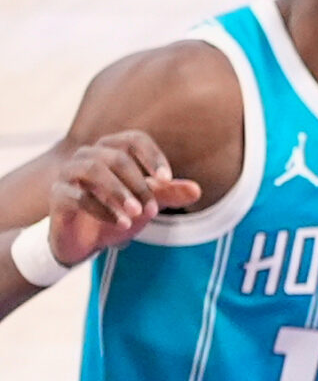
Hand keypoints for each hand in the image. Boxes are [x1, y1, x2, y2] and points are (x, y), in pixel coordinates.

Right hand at [48, 131, 200, 267]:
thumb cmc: (118, 212)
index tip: (167, 180)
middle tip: (153, 209)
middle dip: (139, 184)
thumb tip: (197, 190)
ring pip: (94, 169)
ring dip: (119, 192)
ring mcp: (69, 173)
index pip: (135, 140)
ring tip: (137, 214)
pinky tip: (121, 224)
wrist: (85, 241)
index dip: (152, 157)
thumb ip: (169, 194)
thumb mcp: (147, 203)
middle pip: (117, 157)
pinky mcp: (58, 195)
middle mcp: (88, 155)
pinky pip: (78, 196)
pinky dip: (103, 210)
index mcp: (112, 149)